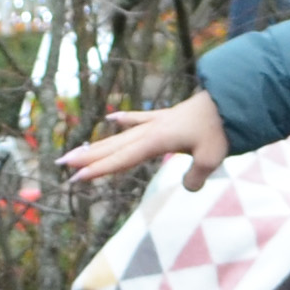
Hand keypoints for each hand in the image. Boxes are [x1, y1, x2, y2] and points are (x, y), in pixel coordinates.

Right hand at [61, 91, 230, 185]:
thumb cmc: (220, 130)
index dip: (98, 170)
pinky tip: (111, 120)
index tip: (76, 178)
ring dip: (97, 145)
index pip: (120, 159)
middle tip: (60, 165)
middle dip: (86, 158)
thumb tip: (188, 187)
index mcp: (155, 141)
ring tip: (75, 151)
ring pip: (119, 137)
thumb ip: (196, 177)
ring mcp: (154, 123)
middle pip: (111, 147)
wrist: (228, 102)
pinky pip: (138, 120)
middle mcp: (149, 131)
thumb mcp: (211, 159)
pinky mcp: (164, 118)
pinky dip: (124, 120)